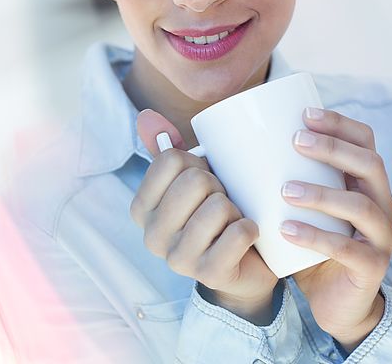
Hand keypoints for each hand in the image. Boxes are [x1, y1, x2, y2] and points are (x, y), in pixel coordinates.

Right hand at [130, 109, 277, 324]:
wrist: (244, 265)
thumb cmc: (214, 215)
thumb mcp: (189, 181)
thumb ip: (166, 150)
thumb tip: (146, 116)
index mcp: (141, 208)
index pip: (170, 160)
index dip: (197, 163)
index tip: (203, 181)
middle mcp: (152, 236)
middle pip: (195, 181)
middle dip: (218, 185)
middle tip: (222, 202)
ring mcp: (178, 260)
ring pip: (218, 206)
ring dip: (235, 209)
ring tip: (231, 221)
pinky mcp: (209, 274)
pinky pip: (238, 233)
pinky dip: (250, 228)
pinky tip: (246, 237)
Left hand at [280, 108, 391, 351]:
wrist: (332, 298)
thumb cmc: (312, 241)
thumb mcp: (305, 205)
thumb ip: (287, 177)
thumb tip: (234, 145)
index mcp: (366, 182)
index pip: (365, 141)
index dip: (339, 123)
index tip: (305, 114)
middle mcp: (382, 204)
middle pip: (370, 165)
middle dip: (333, 148)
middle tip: (296, 141)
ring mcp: (381, 236)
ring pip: (361, 206)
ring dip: (322, 193)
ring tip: (285, 189)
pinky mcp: (371, 267)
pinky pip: (349, 249)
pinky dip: (316, 237)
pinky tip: (287, 230)